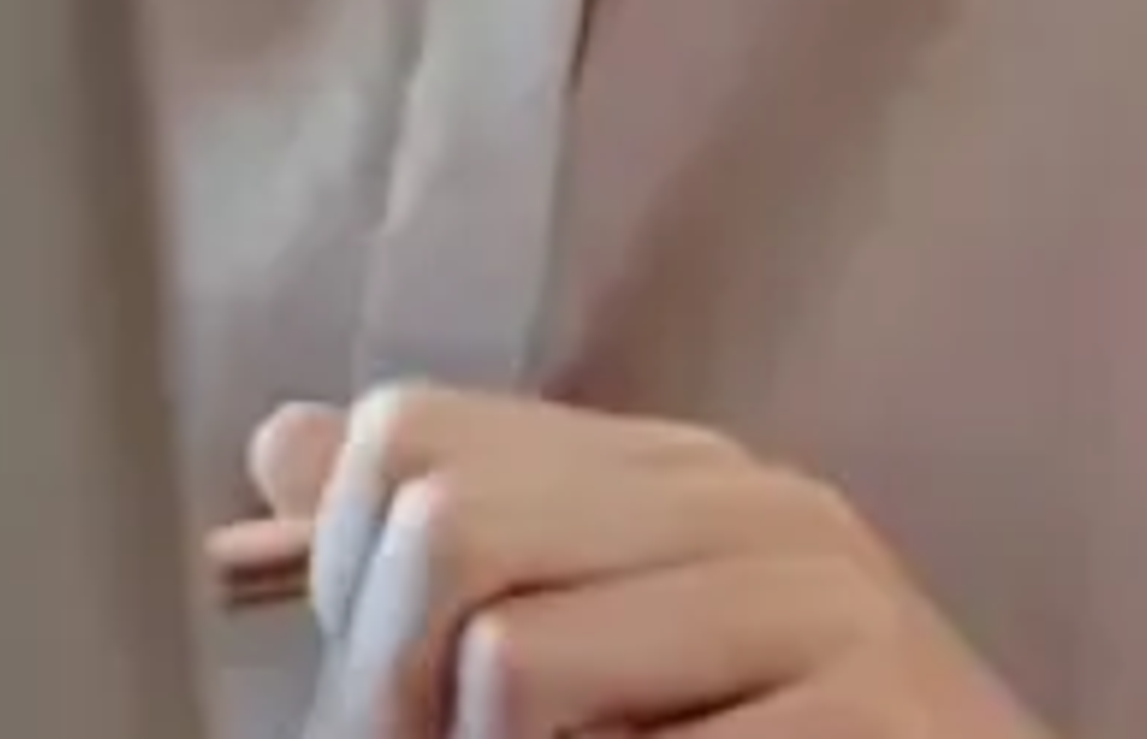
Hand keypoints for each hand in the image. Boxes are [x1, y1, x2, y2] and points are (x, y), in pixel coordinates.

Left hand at [247, 383, 1055, 738]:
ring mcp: (820, 596)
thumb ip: (475, 554)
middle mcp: (753, 502)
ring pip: (507, 661)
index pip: (409, 438)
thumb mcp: (603, 665)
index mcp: (679, 477)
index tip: (421, 708)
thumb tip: (283, 438)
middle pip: (444, 525)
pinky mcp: (862, 704)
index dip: (357, 597)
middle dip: (400, 700)